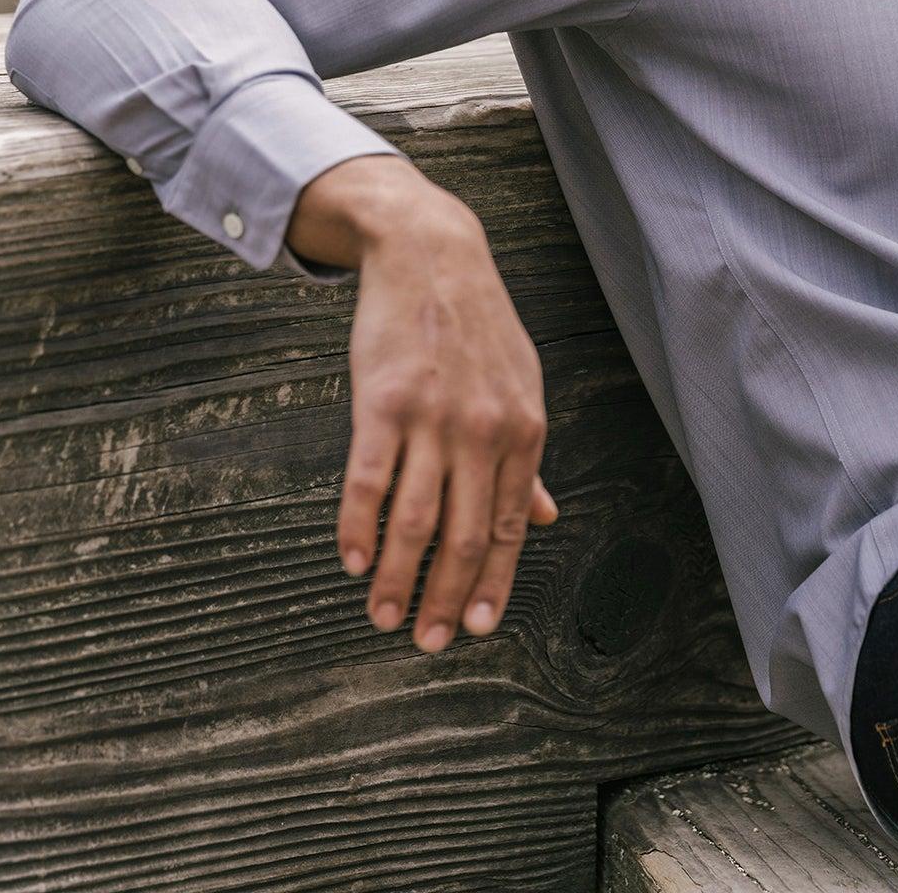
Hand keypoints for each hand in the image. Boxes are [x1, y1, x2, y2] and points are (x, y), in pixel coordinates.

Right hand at [290, 155, 558, 650]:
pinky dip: (359, 530)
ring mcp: (433, 416)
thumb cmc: (479, 327)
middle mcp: (483, 429)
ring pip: (414, 520)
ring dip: (397, 579)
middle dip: (444, 598)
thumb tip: (544, 520)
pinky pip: (369, 481)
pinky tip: (353, 561)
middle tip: (424, 642)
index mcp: (524, 430)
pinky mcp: (383, 401)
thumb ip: (524, 460)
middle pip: (464, 536)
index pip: (509, 528)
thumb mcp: (521, 386)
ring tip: (383, 615)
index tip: (474, 630)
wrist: (432, 254)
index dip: (492, 585)